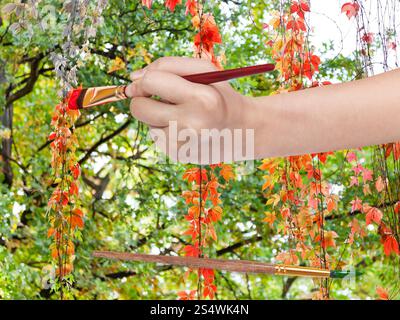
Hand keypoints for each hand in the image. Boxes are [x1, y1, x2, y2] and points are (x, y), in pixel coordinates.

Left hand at [125, 57, 253, 163]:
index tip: (144, 81)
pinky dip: (165, 129)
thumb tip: (132, 79)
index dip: (143, 79)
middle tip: (157, 97)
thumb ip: (168, 65)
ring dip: (157, 116)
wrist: (243, 130)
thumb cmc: (219, 95)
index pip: (151, 82)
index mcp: (201, 98)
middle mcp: (191, 124)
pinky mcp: (178, 155)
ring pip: (146, 124)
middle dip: (141, 99)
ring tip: (181, 115)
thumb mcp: (203, 71)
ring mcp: (184, 144)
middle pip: (139, 108)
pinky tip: (184, 129)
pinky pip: (156, 137)